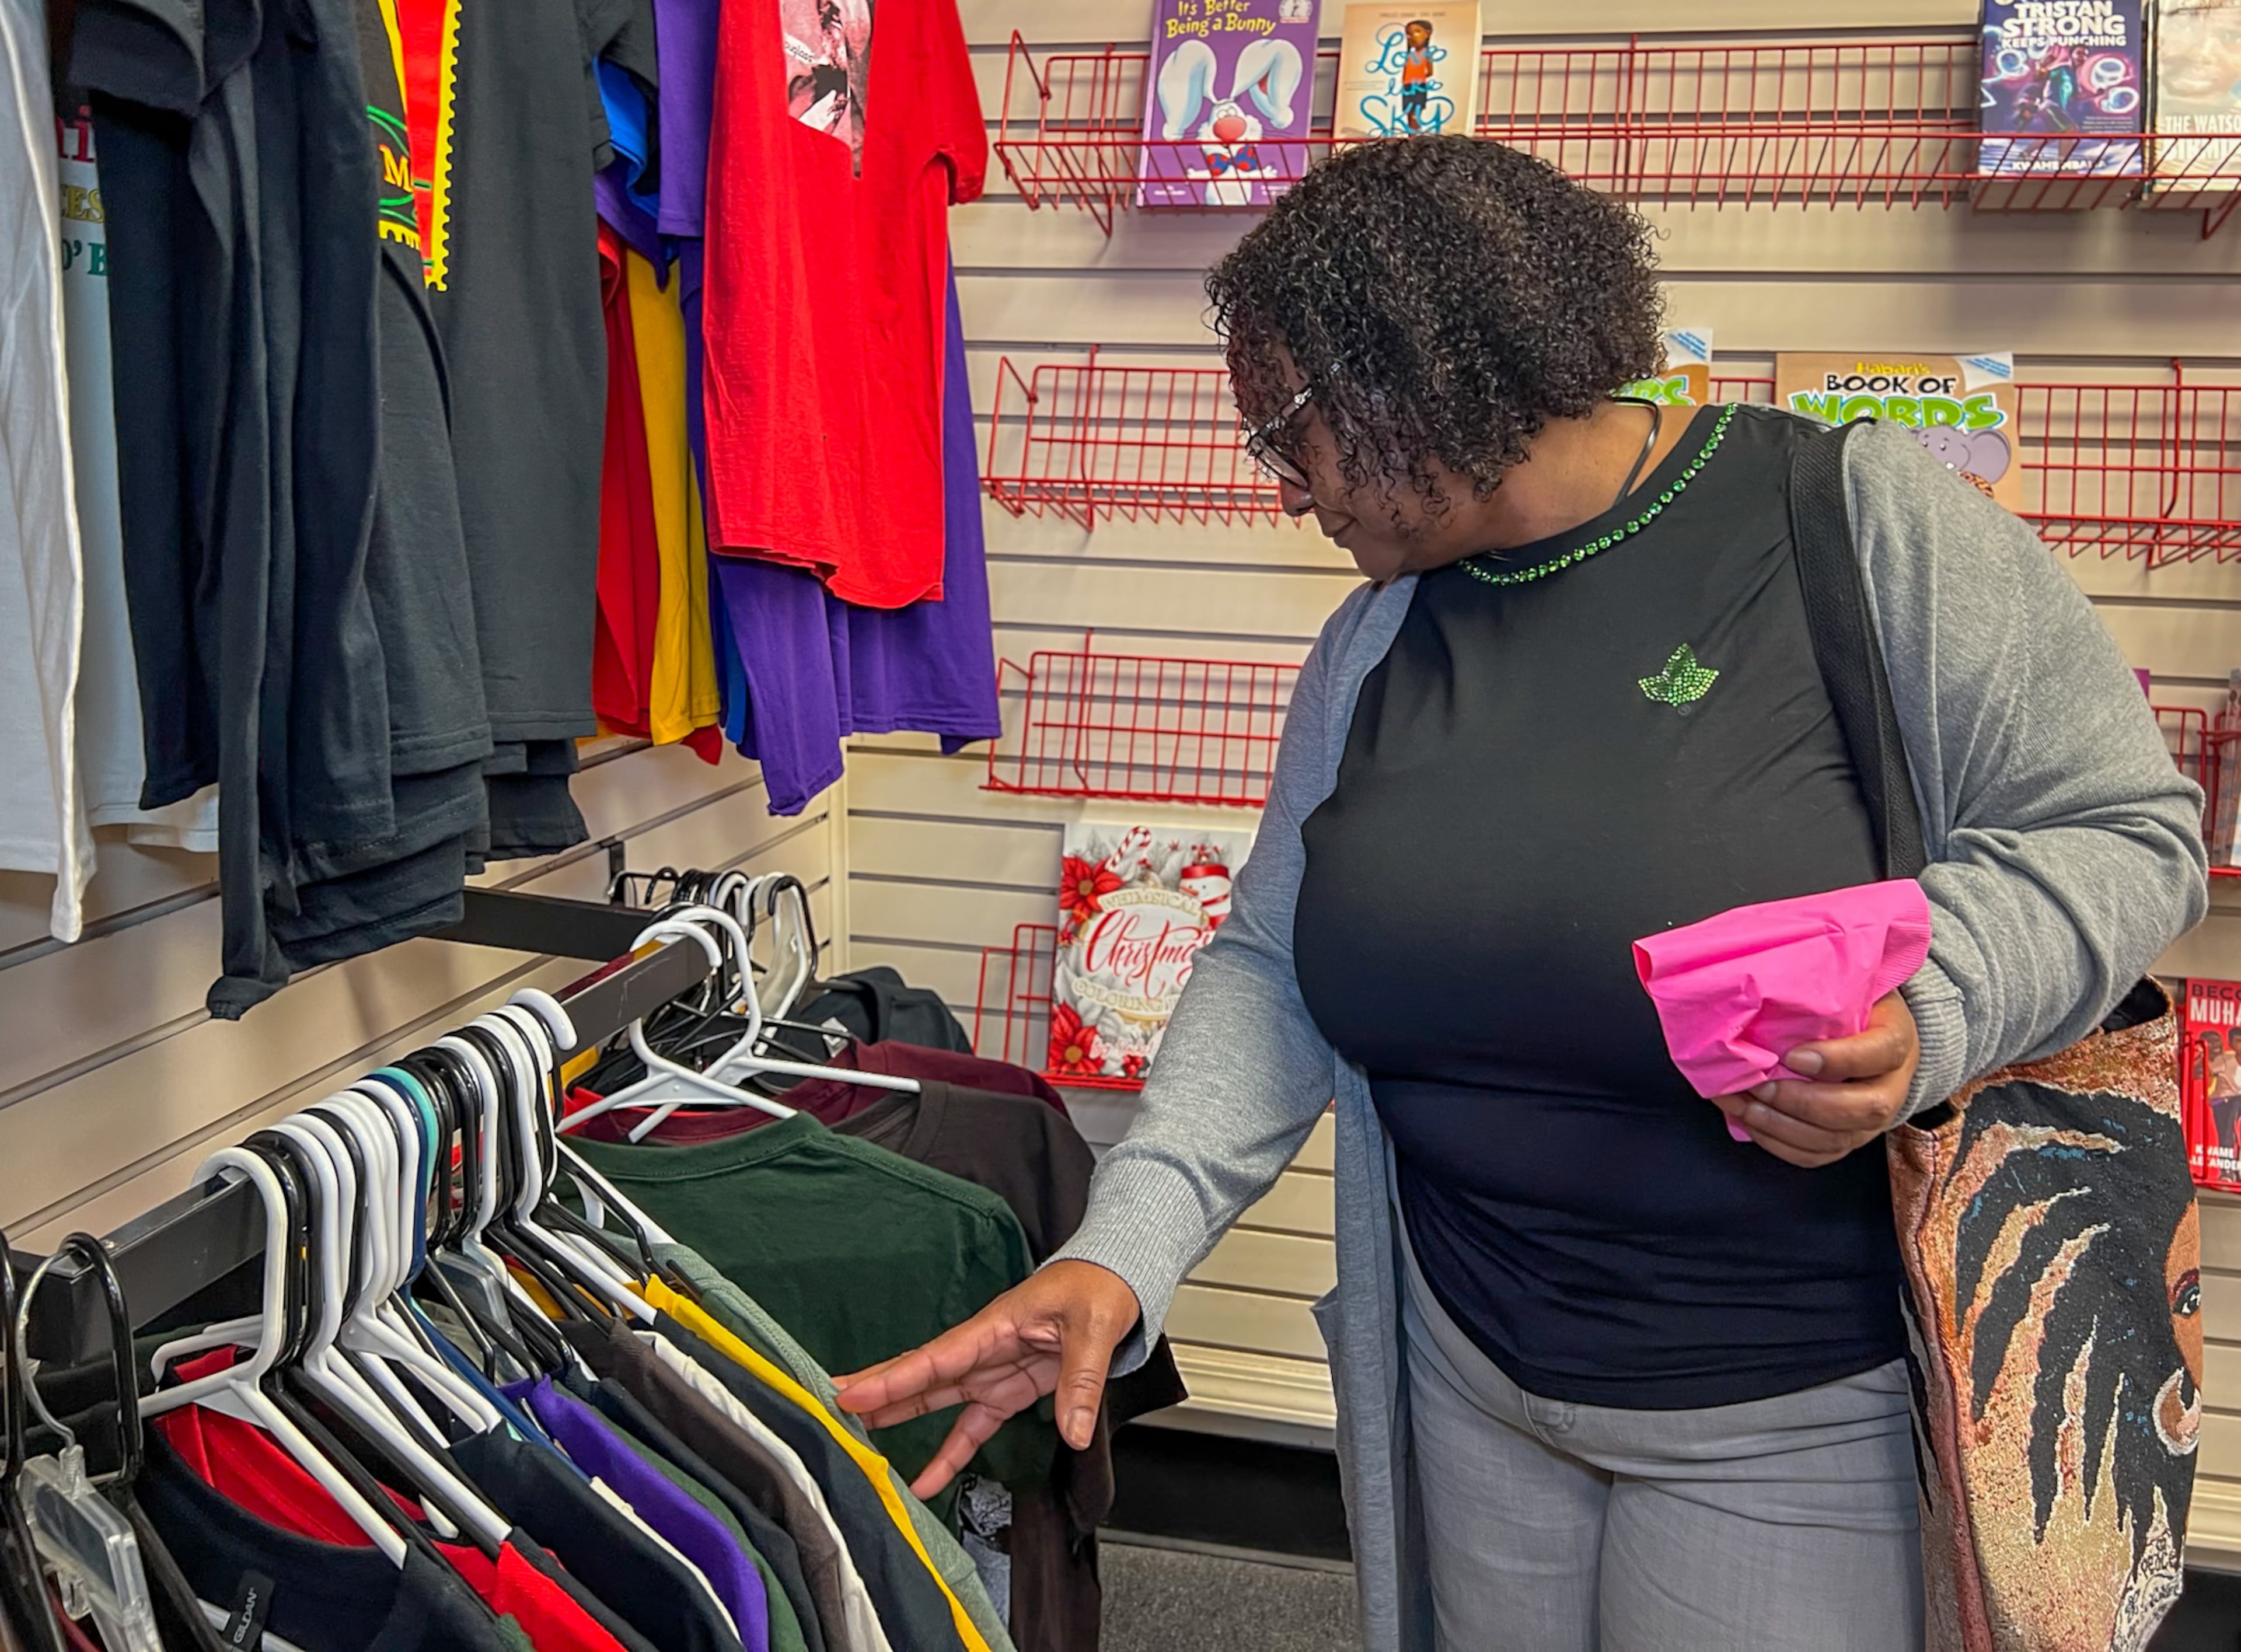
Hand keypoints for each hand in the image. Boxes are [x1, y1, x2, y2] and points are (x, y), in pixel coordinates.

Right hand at [831, 1259, 1142, 1498]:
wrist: (1115, 1280)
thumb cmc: (1099, 1286)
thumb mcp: (1095, 1326)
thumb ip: (1081, 1380)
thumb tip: (1073, 1430)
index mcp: (995, 1326)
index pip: (935, 1357)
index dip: (893, 1379)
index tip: (851, 1393)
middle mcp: (984, 1349)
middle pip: (921, 1375)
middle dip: (876, 1394)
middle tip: (829, 1412)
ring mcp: (992, 1370)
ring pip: (934, 1399)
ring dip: (897, 1419)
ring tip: (855, 1441)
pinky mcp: (1007, 1390)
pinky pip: (971, 1425)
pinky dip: (949, 1454)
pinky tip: (924, 1481)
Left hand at [1714, 990, 1920, 1168]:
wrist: (1869, 1038)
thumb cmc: (1849, 1008)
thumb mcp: (1849, 990)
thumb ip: (1827, 993)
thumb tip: (1771, 988)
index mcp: (1898, 1041)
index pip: (1882, 1053)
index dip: (1838, 1059)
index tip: (1792, 1055)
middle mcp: (1893, 1089)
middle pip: (1863, 1109)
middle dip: (1803, 1102)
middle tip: (1759, 1085)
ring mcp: (1871, 1123)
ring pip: (1835, 1139)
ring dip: (1781, 1126)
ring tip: (1741, 1103)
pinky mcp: (1847, 1142)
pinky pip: (1815, 1156)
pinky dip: (1777, 1143)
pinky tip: (1747, 1120)